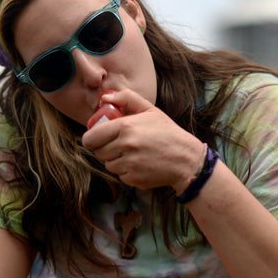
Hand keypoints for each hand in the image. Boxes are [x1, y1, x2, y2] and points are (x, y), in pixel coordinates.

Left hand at [81, 89, 204, 191]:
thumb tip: (104, 98)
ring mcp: (128, 164)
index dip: (91, 138)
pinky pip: (119, 175)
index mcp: (125, 127)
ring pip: (108, 164)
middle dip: (105, 148)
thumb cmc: (167, 132)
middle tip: (119, 144)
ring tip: (133, 154)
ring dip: (116, 160)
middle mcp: (125, 146)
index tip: (97, 138)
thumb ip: (126, 98)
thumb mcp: (150, 109)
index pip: (91, 137)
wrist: (185, 159)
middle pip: (98, 152)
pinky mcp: (133, 179)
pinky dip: (126, 171)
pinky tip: (140, 164)